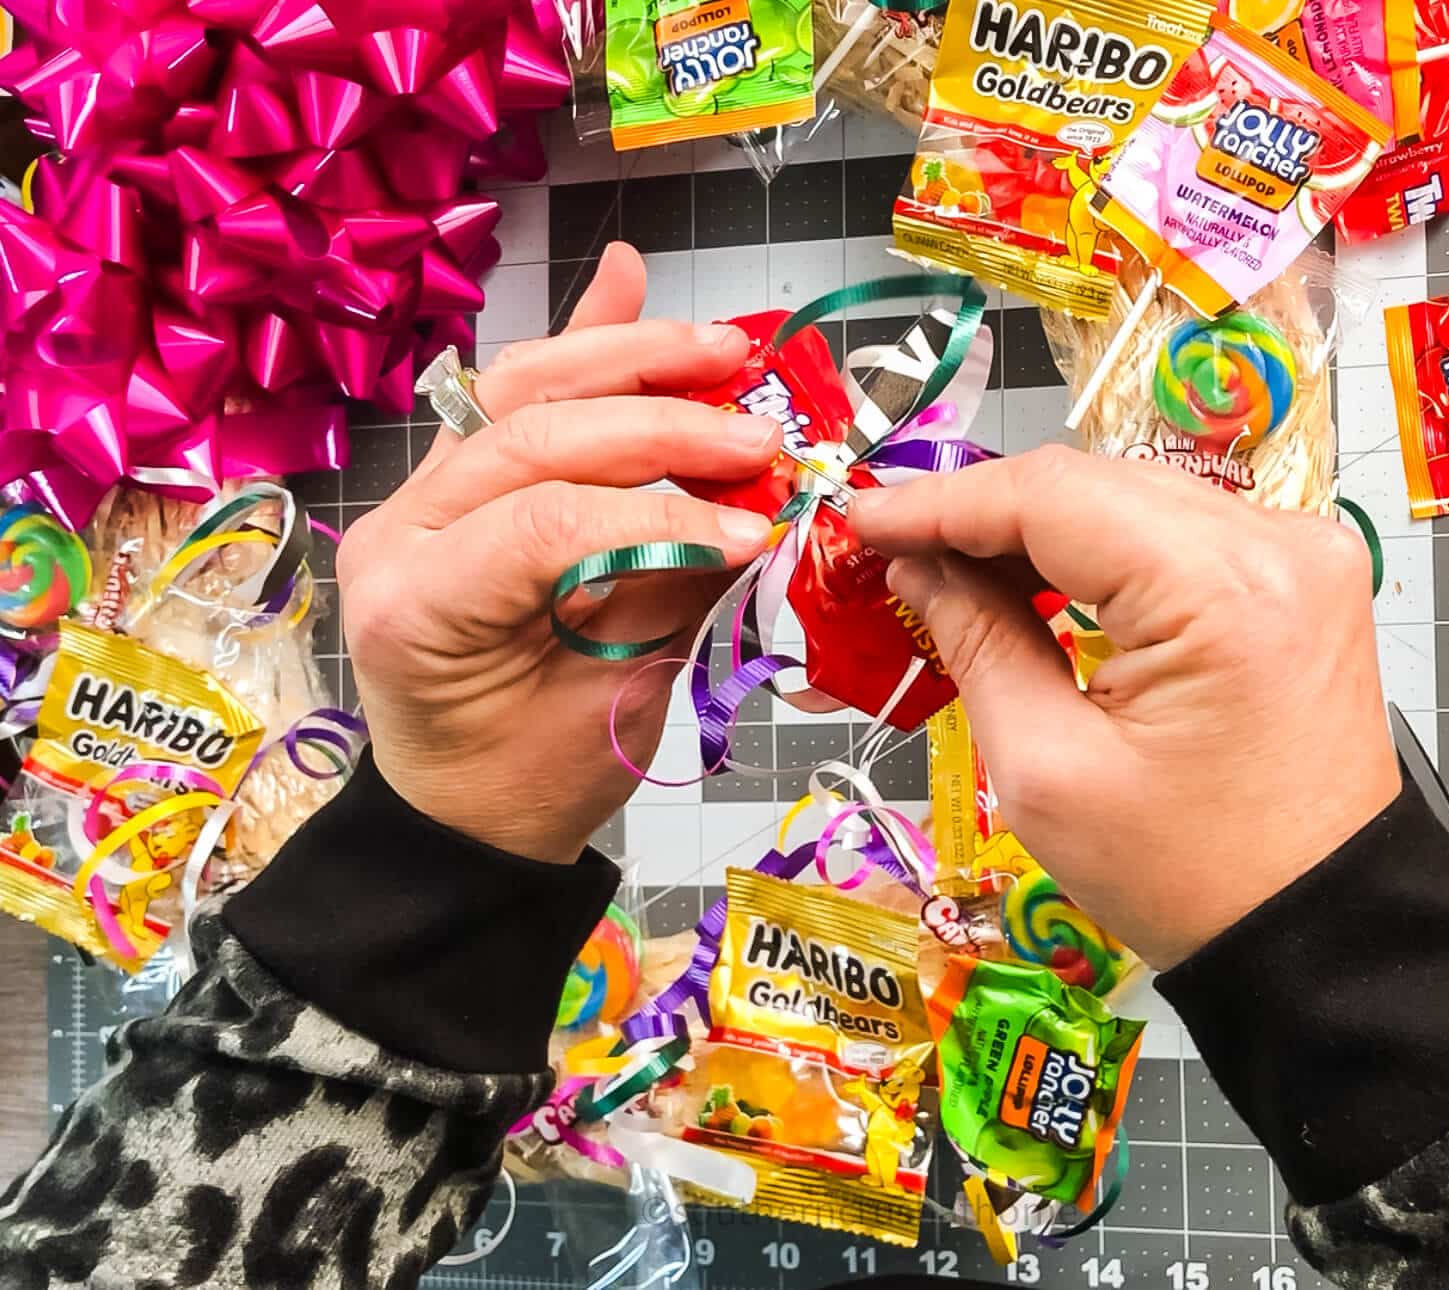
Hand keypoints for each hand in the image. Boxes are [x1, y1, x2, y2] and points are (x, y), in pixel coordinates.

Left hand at [339, 244, 781, 861]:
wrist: (464, 810)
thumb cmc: (534, 781)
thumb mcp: (613, 701)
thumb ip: (671, 589)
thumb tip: (754, 509)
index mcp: (419, 606)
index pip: (549, 523)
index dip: (664, 514)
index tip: (756, 528)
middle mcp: (397, 531)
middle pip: (532, 432)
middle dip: (660, 420)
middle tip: (759, 430)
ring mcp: (413, 498)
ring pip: (518, 388)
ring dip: (628, 358)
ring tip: (724, 352)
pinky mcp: (447, 481)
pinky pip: (512, 398)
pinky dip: (580, 347)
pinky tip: (624, 280)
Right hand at [849, 446, 1398, 967]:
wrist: (1320, 929)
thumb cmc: (1190, 878)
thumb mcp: (1048, 772)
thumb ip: (978, 644)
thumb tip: (919, 567)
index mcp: (1222, 591)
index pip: (1052, 496)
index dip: (942, 502)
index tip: (862, 519)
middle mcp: (1277, 544)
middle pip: (1093, 483)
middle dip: (983, 512)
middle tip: (890, 548)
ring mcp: (1301, 553)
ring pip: (1131, 497)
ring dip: (1036, 527)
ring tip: (947, 567)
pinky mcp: (1302, 576)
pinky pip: (1176, 530)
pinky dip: (1098, 549)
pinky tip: (1034, 578)